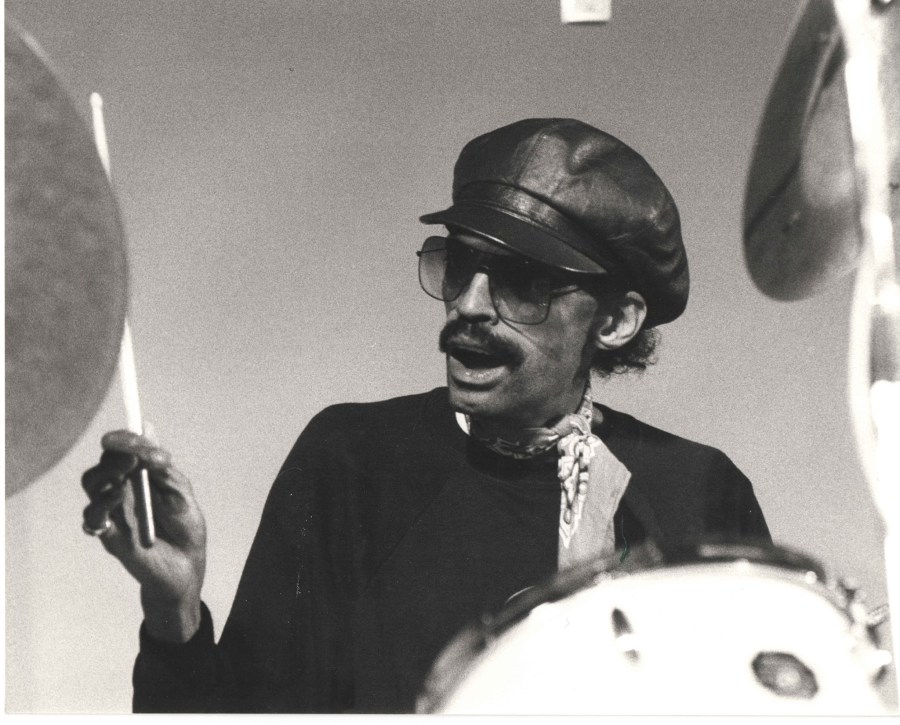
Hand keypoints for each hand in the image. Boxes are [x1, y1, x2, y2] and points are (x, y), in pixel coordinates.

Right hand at [81, 429, 206, 642]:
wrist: (187, 566)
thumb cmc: (185, 528)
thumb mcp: (179, 491)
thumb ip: (162, 464)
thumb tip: (146, 426)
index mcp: (141, 477)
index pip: (122, 450)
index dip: (121, 439)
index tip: (124, 435)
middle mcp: (122, 491)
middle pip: (104, 463)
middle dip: (114, 455)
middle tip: (132, 457)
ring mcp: (114, 512)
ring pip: (92, 484)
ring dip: (105, 474)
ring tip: (125, 474)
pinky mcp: (110, 535)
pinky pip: (93, 517)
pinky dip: (101, 504)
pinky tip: (118, 498)